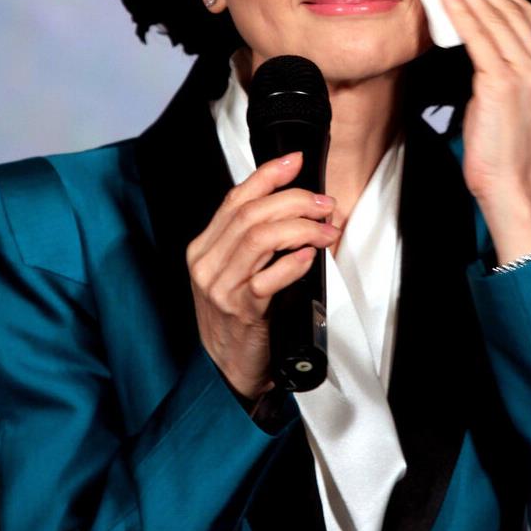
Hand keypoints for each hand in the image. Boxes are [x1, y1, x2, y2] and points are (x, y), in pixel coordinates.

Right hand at [185, 152, 339, 400]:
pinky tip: (309, 256)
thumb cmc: (239, 319)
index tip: (294, 160)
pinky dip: (292, 262)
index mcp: (204, 248)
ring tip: (326, 229)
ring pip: (259, 238)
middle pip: (250, 214)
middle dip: (294, 200)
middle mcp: (207, 264)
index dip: (267, 175)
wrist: (229, 370)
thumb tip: (295, 205)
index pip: (235, 199)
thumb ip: (254, 241)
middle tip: (325, 203)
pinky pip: (268, 279)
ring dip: (300, 227)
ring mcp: (220, 288)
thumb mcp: (237, 273)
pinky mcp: (240, 312)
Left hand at [439, 0, 530, 243]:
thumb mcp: (507, 104)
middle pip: (511, 10)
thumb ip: (499, 72)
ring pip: (495, 18)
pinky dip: (462, 13)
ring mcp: (529, 74)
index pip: (525, 17)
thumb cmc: (500, 153)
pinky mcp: (504, 84)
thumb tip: (473, 42)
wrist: (510, 189)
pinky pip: (479, 38)